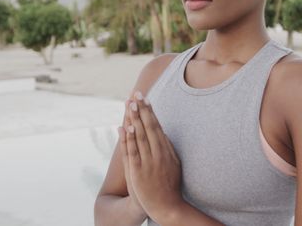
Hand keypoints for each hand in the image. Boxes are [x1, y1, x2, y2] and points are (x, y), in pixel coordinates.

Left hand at [120, 91, 182, 221]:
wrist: (168, 207)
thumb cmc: (170, 185)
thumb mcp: (174, 163)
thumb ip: (167, 147)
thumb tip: (161, 131)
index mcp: (166, 150)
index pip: (157, 126)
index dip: (150, 112)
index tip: (145, 98)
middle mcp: (159, 153)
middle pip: (149, 127)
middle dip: (142, 109)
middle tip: (137, 94)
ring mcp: (149, 162)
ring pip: (141, 136)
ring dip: (135, 119)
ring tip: (130, 104)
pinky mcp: (139, 171)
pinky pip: (133, 152)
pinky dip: (130, 139)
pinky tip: (127, 127)